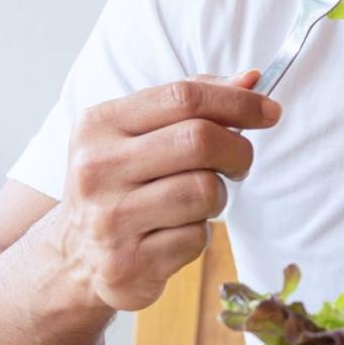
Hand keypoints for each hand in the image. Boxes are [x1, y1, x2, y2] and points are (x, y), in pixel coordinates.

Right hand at [47, 70, 280, 310]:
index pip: (184, 96)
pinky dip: (199, 233)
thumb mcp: (140, 132)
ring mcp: (109, 219)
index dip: (238, 101)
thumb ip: (193, 100)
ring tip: (197, 200)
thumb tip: (251, 80)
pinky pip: (196, 237)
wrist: (74, 256)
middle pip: (200, 140)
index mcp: (99, 124)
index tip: (269, 112)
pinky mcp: (127, 264)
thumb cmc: (122, 182)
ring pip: (205, 191)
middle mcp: (97, 169)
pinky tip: (174, 232)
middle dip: (237, 150)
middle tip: (239, 162)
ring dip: (217, 196)